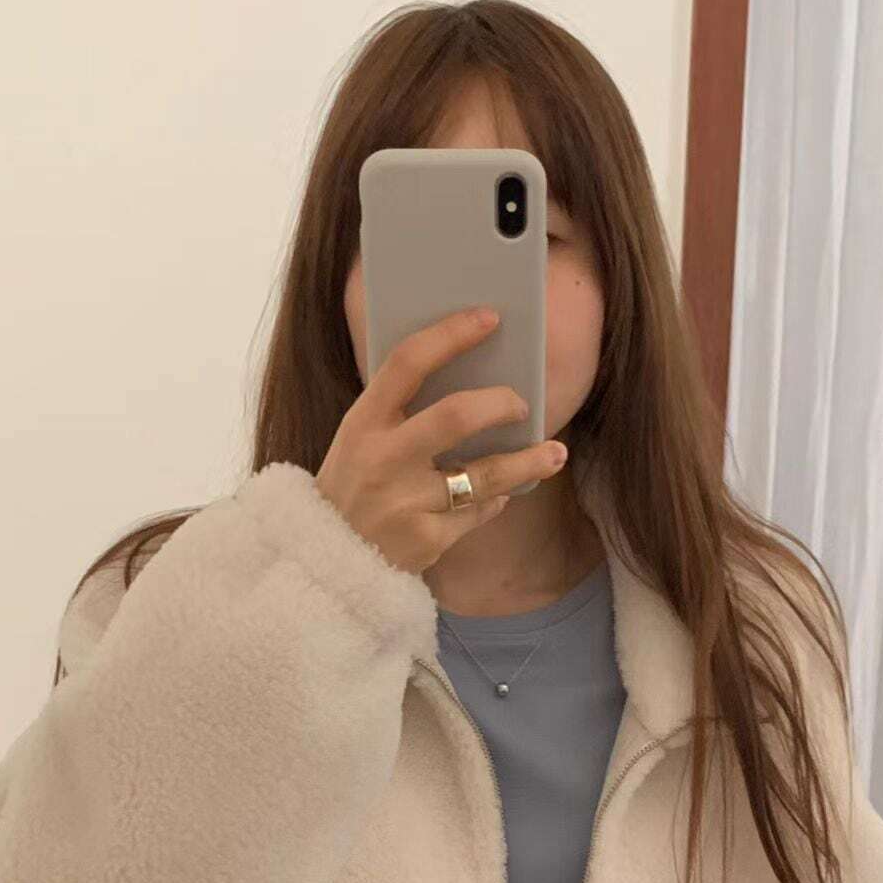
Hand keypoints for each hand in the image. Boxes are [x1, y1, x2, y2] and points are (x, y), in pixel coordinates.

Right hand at [315, 306, 567, 575]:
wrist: (327, 564)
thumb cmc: (354, 490)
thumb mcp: (360, 442)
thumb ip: (400, 413)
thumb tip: (473, 379)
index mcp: (362, 423)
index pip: (408, 362)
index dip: (451, 334)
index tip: (489, 318)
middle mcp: (383, 460)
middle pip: (455, 416)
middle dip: (500, 404)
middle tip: (523, 404)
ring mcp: (405, 503)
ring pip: (484, 475)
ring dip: (527, 462)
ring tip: (555, 454)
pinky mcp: (426, 541)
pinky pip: (477, 512)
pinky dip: (494, 501)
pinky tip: (502, 495)